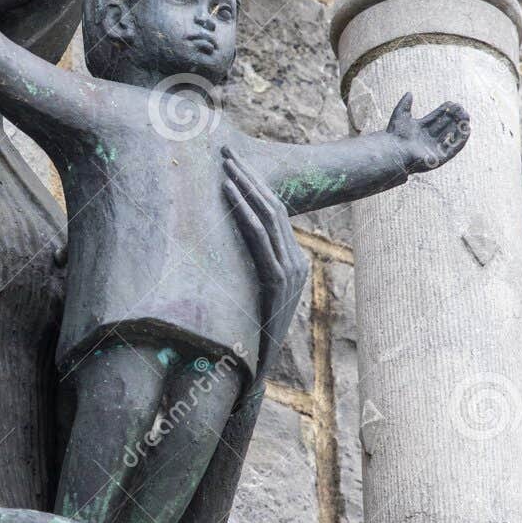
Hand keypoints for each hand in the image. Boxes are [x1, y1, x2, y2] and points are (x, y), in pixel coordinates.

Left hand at [223, 148, 307, 386]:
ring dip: (245, 186)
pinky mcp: (279, 282)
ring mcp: (291, 271)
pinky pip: (260, 239)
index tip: (233, 164)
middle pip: (273, 207)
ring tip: (225, 164)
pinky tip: (229, 193)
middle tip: (225, 150)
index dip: (254, 185)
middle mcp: (297, 262)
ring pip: (268, 217)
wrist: (255, 372)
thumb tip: (225, 250)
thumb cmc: (247, 336)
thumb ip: (249, 272)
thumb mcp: (251, 297)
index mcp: (293, 263)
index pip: (275, 214)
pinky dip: (244, 212)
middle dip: (248, 176)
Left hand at [386, 92, 469, 171]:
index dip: (444, 110)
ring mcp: (434, 149)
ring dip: (459, 126)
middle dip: (454, 116)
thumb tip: (409, 93)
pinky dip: (461, 139)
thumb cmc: (395, 136)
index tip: (452, 103)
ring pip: (451, 135)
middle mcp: (428, 139)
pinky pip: (453, 148)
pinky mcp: (440, 158)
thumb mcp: (400, 116)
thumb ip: (404, 104)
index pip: (436, 118)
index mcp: (420, 130)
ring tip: (465, 116)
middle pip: (445, 125)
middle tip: (461, 108)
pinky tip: (466, 129)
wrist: (395, 151)